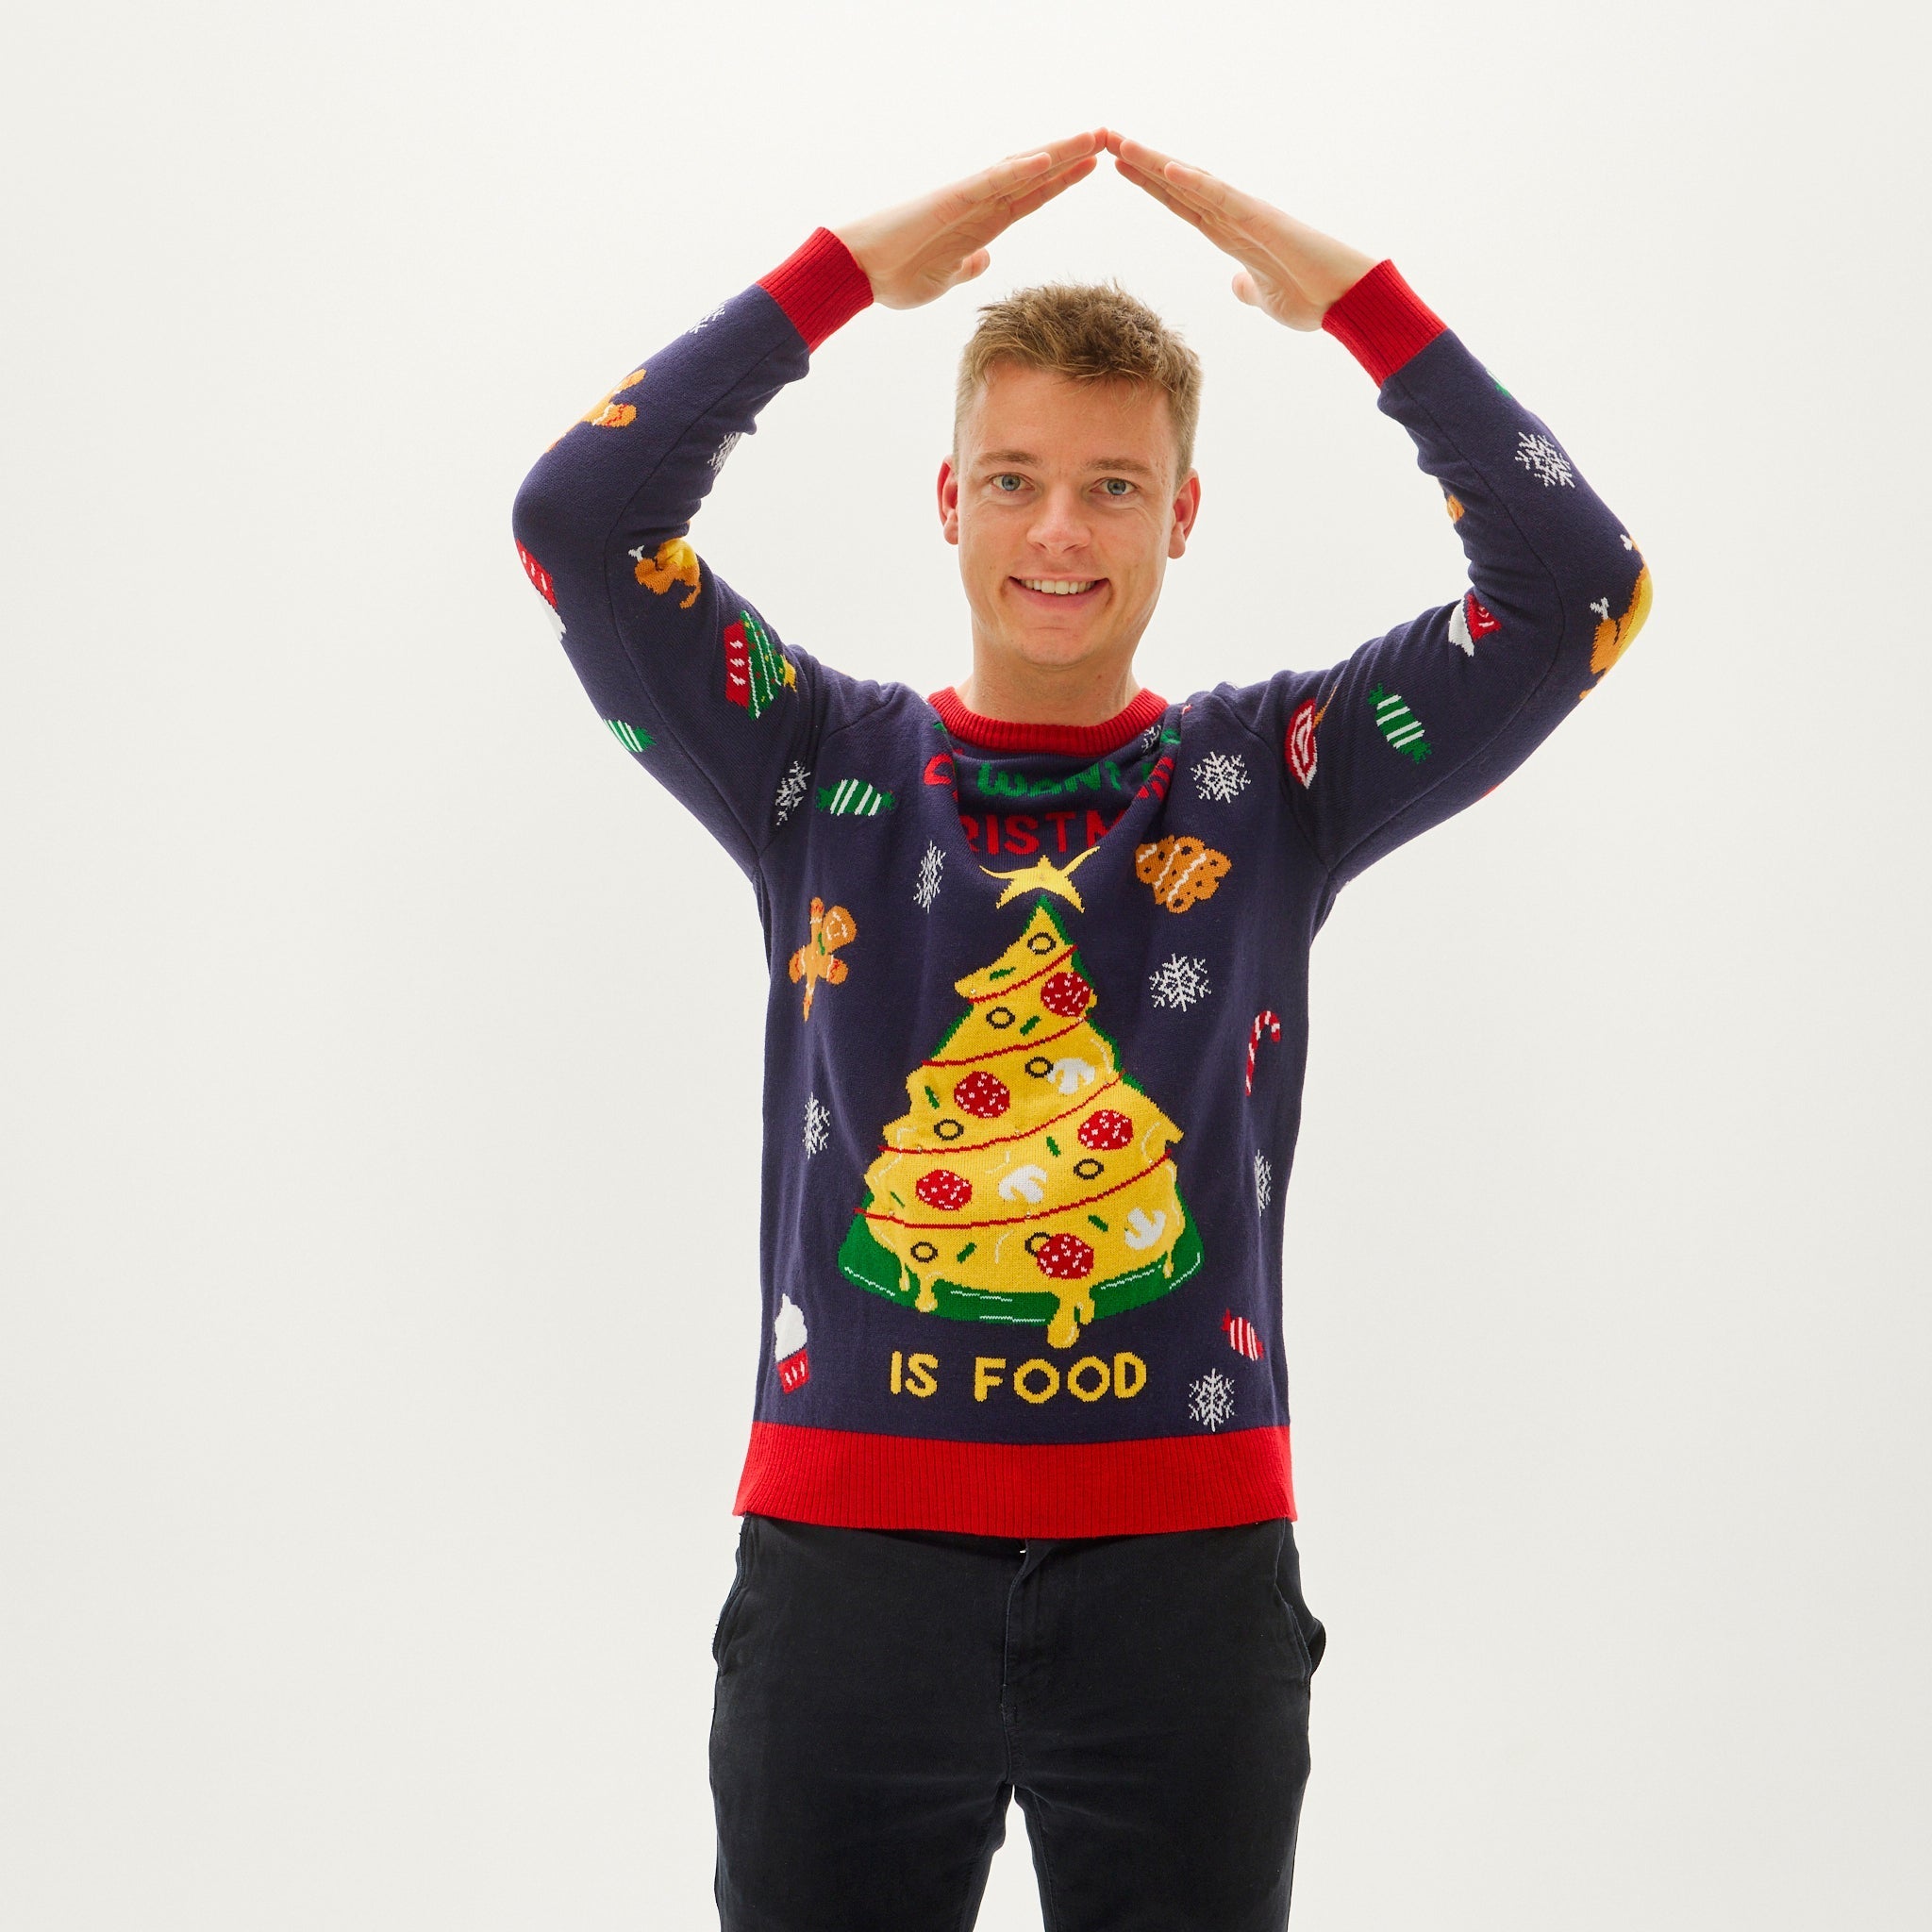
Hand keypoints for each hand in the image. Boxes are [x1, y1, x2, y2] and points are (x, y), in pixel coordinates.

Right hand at [831, 130, 1107, 309]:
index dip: (1062, 182)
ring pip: (1021, 171)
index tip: (1092, 166)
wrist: (858, 273)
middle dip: (1071, 158)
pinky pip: (992, 183)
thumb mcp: (944, 279)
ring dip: (1058, 155)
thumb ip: (967, 266)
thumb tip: (984, 259)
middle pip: (1035, 177)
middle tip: (1107, 137)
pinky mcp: (950, 201)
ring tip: (1093, 138)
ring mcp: (967, 200)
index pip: (1031, 198)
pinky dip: (1019, 171)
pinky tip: (1047, 159)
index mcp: (981, 225)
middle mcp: (979, 206)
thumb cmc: (895, 277)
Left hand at [1107, 134, 1377, 330]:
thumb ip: (1249, 287)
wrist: (1347, 301)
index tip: (1119, 165)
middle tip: (1105, 138)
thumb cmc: (1312, 299)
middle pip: (1179, 185)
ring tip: (1121, 144)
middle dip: (1142, 163)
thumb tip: (1237, 284)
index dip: (1150, 184)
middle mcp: (1233, 217)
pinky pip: (1222, 197)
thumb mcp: (1266, 297)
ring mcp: (1246, 214)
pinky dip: (1196, 182)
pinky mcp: (1262, 219)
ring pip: (1193, 182)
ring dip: (1157, 164)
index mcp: (1229, 234)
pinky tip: (1168, 168)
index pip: (1180, 203)